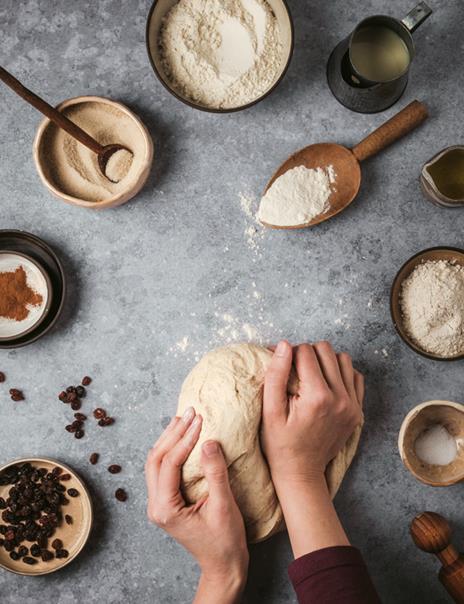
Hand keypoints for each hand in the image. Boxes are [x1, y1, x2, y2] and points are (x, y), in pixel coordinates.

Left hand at [145, 408, 247, 603]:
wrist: (223, 565)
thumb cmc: (225, 542)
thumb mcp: (224, 507)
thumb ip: (216, 473)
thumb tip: (209, 441)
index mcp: (166, 509)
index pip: (169, 464)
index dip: (184, 439)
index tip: (200, 421)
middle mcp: (156, 506)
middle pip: (156, 459)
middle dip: (173, 433)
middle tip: (191, 412)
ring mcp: (159, 504)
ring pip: (156, 462)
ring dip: (169, 438)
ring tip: (184, 418)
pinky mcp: (167, 501)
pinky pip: (163, 469)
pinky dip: (171, 449)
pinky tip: (182, 436)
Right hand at [262, 340, 363, 486]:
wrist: (301, 472)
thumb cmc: (280, 443)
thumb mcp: (270, 410)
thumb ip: (276, 375)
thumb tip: (284, 345)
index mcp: (317, 397)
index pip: (305, 352)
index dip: (289, 354)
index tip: (282, 367)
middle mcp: (340, 398)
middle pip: (326, 350)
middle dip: (308, 354)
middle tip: (295, 371)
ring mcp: (353, 405)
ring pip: (343, 359)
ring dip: (325, 361)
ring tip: (311, 376)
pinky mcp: (358, 411)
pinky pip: (356, 376)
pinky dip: (341, 374)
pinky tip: (326, 384)